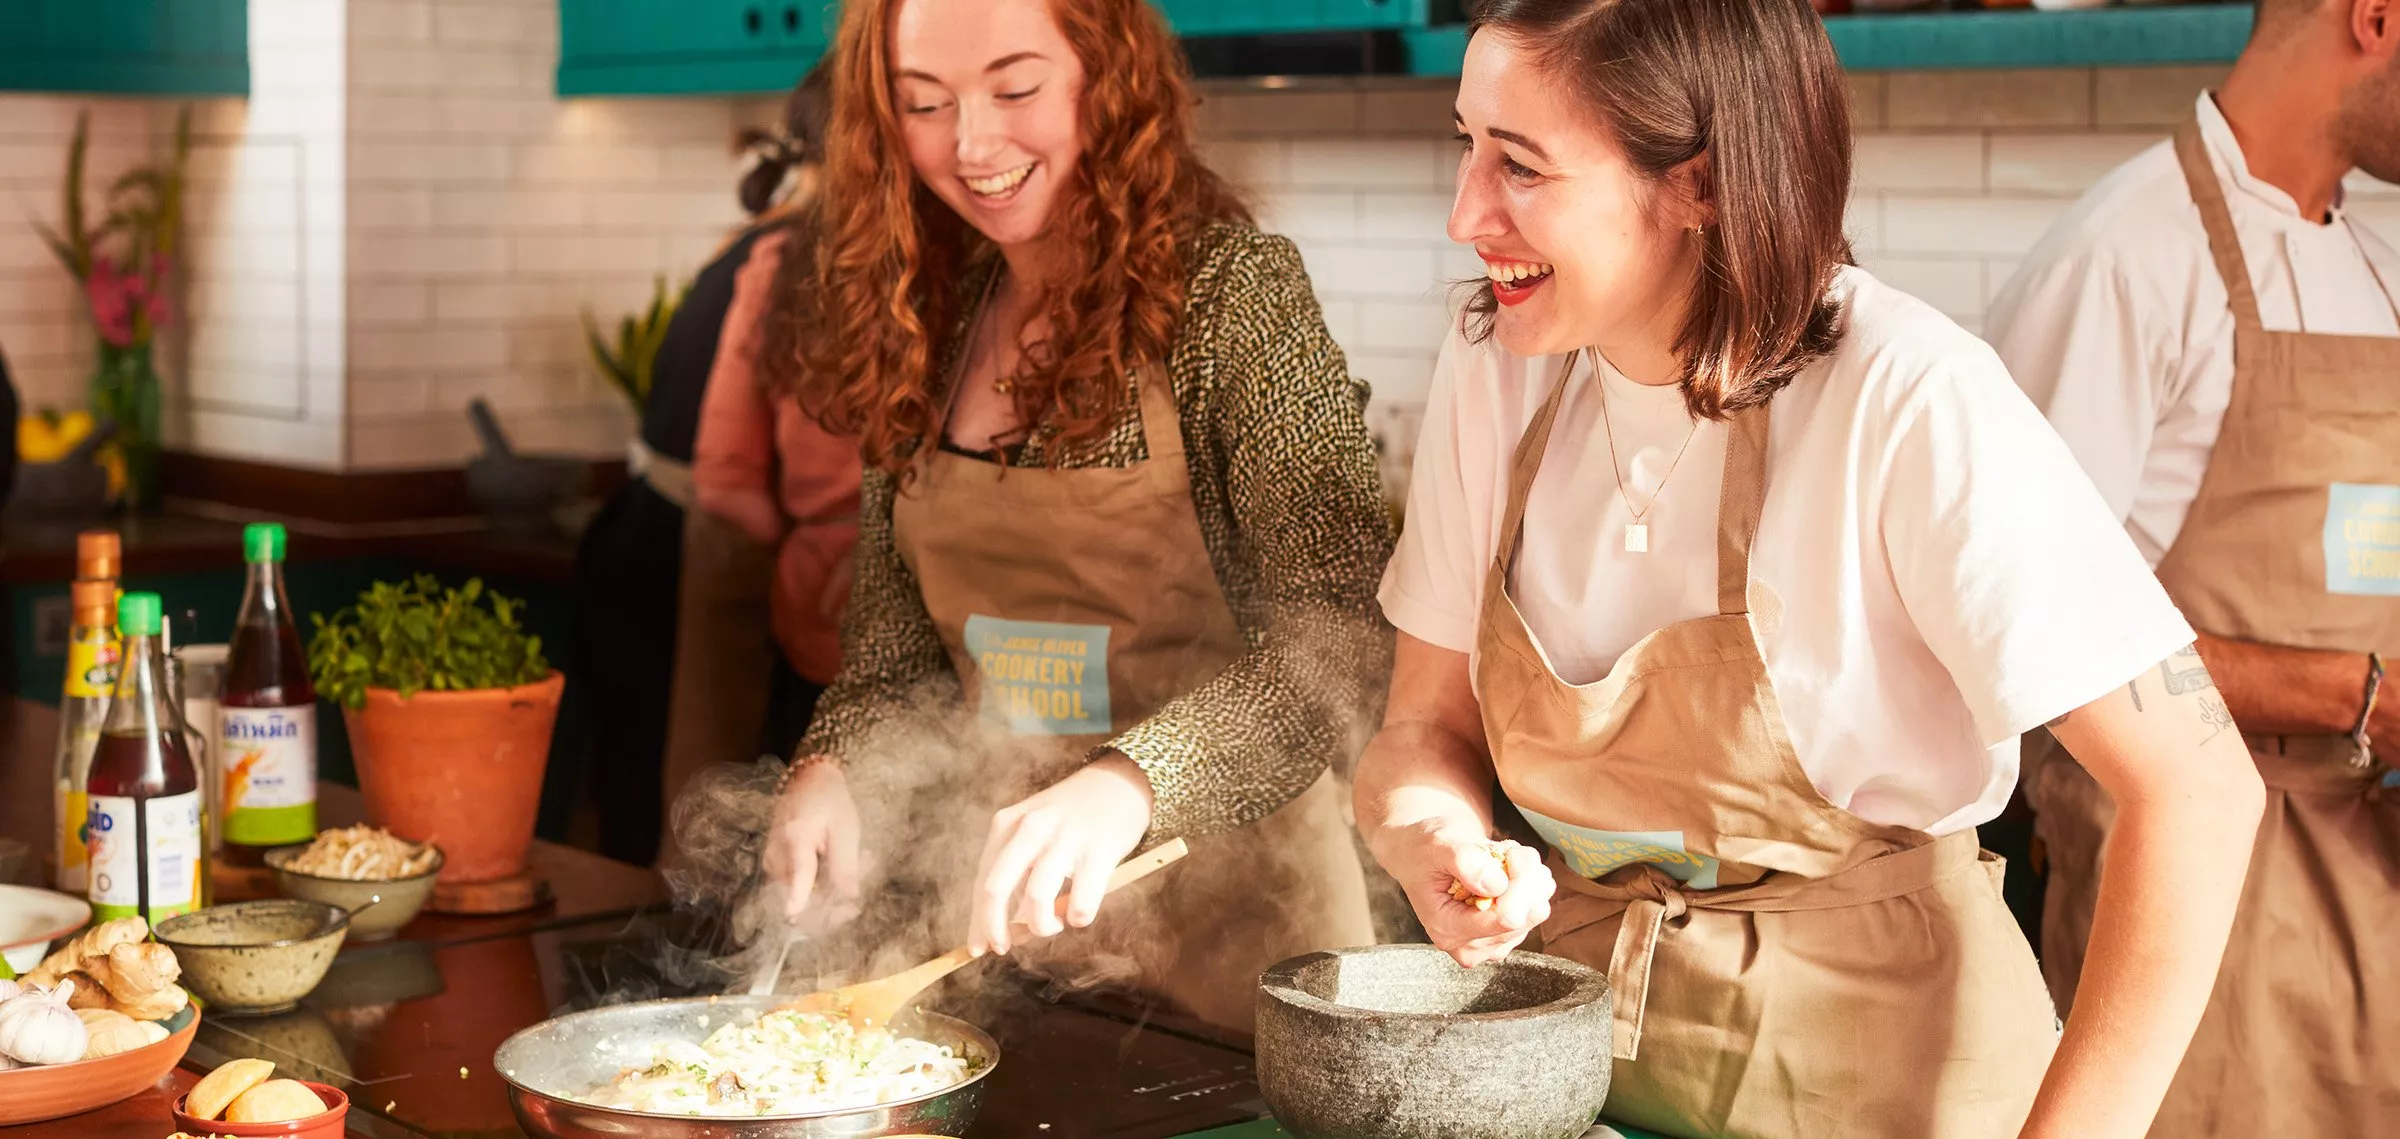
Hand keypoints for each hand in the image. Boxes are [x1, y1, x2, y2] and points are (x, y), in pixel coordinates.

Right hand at [763, 759, 864, 929]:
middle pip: (802, 894)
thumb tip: (849, 897)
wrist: (809, 781)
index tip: (794, 914)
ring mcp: (774, 861)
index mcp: (796, 840)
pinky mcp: (776, 865)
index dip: (799, 898)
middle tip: (865, 871)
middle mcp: (778, 854)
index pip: (798, 875)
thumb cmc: (830, 802)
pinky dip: (822, 882)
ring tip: (861, 860)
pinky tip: (841, 864)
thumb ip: (845, 864)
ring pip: (802, 892)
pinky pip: (799, 885)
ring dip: (833, 887)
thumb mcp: (845, 829)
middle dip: (836, 896)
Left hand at [968, 752, 1153, 956]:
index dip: (978, 921)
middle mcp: (1030, 829)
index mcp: (1008, 824)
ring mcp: (1064, 840)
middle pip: (995, 890)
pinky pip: (1080, 904)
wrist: (1121, 781)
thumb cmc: (1073, 814)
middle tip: (1005, 947)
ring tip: (1055, 924)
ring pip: (1037, 900)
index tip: (980, 947)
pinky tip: (1080, 913)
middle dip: (995, 929)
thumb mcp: (1033, 829)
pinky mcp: (1098, 852)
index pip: (983, 880)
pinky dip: (1078, 918)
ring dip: (1043, 926)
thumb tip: (1009, 927)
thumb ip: (1017, 870)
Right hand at [1388, 827, 1552, 967]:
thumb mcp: (1438, 845)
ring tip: (1503, 858)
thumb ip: (1464, 862)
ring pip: (1537, 909)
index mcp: (1447, 930)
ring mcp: (1493, 943)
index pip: (1506, 919)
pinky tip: (1509, 870)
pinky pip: (1538, 906)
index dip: (1518, 883)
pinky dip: (1532, 882)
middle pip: (1526, 916)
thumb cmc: (1426, 851)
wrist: (1425, 855)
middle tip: (1508, 851)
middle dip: (1525, 876)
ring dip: (1529, 876)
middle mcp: (1471, 946)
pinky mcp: (1509, 934)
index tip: (1510, 855)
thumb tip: (1496, 885)